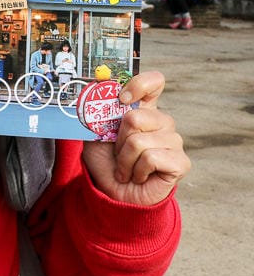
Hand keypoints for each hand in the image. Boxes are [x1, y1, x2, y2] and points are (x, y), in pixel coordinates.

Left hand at [81, 71, 190, 205]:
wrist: (112, 193)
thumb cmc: (106, 162)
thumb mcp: (94, 133)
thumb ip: (97, 112)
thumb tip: (95, 88)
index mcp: (144, 109)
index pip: (154, 82)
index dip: (139, 84)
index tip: (121, 98)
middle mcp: (162, 122)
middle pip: (136, 116)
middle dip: (118, 139)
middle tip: (118, 153)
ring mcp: (174, 142)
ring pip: (139, 141)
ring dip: (124, 159)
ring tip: (127, 168)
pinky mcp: (180, 162)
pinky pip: (150, 158)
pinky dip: (135, 170)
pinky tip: (138, 177)